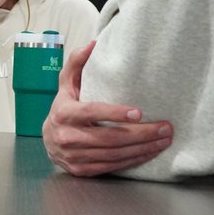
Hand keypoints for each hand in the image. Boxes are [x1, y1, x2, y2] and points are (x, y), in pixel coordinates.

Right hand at [43, 41, 172, 176]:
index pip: (91, 112)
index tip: (139, 112)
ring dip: (142, 149)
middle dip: (141, 134)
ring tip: (163, 140)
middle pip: (109, 137)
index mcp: (64, 113)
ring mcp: (73, 156)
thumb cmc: (64, 107)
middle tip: (164, 128)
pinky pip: (111, 166)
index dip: (114, 113)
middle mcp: (67, 137)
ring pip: (113, 155)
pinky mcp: (81, 170)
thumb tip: (93, 44)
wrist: (49, 140)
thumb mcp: (66, 84)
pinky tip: (149, 152)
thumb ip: (77, 63)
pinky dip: (133, 160)